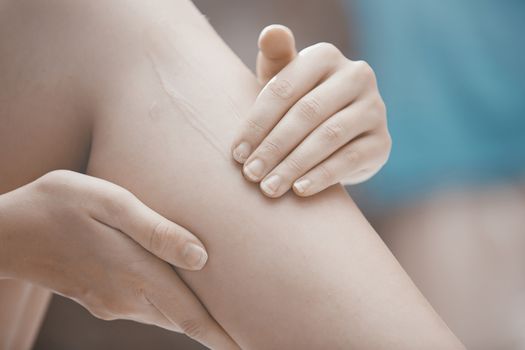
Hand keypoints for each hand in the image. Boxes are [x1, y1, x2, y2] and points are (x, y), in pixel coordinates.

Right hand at [0, 170, 237, 349]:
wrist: (5, 232)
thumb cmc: (58, 204)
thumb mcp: (108, 202)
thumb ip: (155, 231)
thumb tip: (200, 257)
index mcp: (135, 273)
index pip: (191, 317)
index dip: (224, 336)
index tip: (251, 346)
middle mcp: (127, 298)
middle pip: (183, 322)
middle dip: (217, 329)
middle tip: (250, 329)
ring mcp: (111, 302)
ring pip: (166, 317)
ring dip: (196, 318)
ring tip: (226, 312)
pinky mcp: (100, 299)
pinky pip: (147, 309)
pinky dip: (171, 307)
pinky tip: (182, 291)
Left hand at [231, 25, 390, 196]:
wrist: (339, 134)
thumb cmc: (299, 103)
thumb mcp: (284, 81)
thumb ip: (275, 58)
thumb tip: (271, 33)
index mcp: (325, 56)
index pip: (284, 89)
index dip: (256, 123)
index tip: (236, 153)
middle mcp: (356, 76)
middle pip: (306, 113)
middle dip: (273, 147)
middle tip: (251, 175)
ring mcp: (374, 108)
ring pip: (329, 136)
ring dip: (294, 165)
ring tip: (269, 188)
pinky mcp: (382, 140)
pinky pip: (350, 159)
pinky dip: (322, 176)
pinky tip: (299, 190)